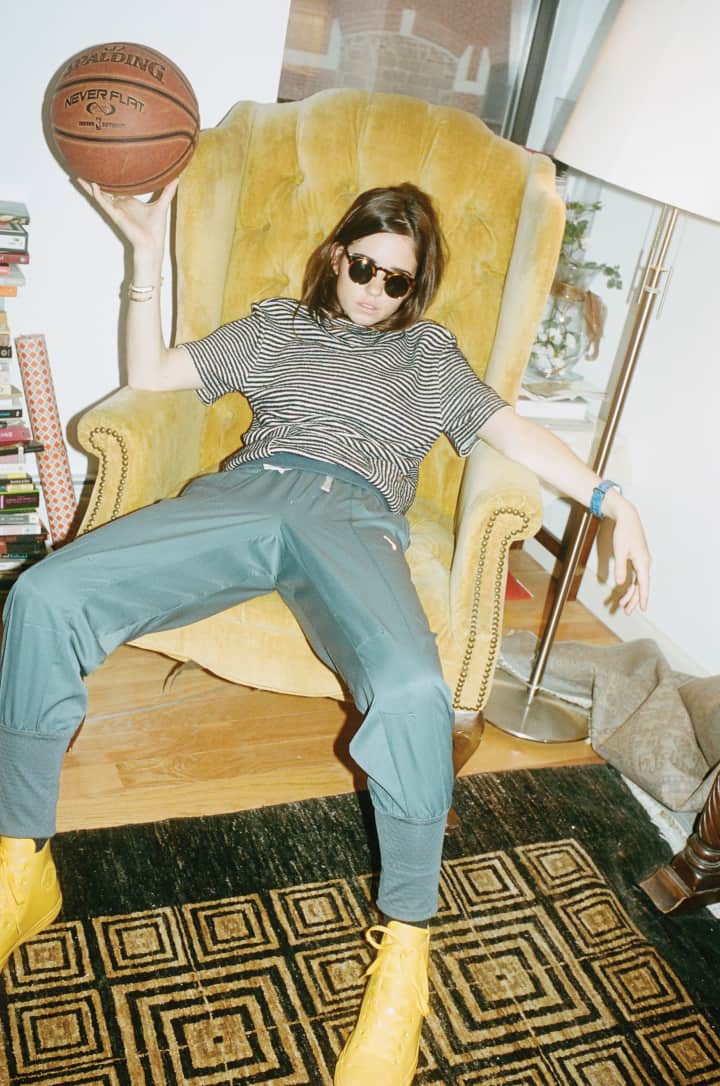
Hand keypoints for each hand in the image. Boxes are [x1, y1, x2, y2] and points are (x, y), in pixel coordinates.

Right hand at [77, 177, 178, 257]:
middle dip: (94, 181)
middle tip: (84, 169)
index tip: (104, 166)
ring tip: (79, 177)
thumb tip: (178, 177)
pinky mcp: (115, 215)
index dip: (109, 179)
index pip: (117, 188)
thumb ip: (168, 190)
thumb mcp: (162, 204)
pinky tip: (93, 185)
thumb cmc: (156, 229)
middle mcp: (120, 205)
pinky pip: (104, 203)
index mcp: (129, 202)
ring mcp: (116, 210)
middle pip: (104, 191)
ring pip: (99, 196)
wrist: (153, 244)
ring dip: (89, 187)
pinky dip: (98, 195)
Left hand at [606, 493, 649, 613]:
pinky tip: (624, 590)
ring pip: (638, 582)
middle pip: (641, 586)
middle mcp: (644, 563)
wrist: (627, 517)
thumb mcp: (620, 551)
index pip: (644, 585)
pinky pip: (635, 576)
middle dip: (634, 600)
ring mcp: (640, 561)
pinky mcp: (636, 558)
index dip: (643, 598)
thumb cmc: (623, 532)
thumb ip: (620, 568)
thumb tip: (621, 583)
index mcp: (643, 562)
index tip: (643, 609)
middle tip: (626, 611)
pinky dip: (630, 584)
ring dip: (631, 593)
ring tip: (622, 604)